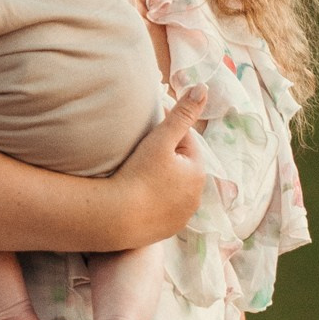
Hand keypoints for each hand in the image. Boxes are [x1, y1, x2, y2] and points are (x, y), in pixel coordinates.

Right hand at [110, 93, 208, 244]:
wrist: (115, 217)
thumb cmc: (137, 174)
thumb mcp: (161, 138)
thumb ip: (182, 113)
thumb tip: (202, 87)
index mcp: (198, 172)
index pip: (185, 142)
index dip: (166, 134)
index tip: (147, 133)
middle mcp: (196, 197)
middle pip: (180, 167)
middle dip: (165, 157)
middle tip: (139, 154)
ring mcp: (182, 216)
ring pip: (172, 189)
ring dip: (160, 180)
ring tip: (137, 175)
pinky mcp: (167, 231)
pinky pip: (162, 209)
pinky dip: (154, 202)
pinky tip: (138, 197)